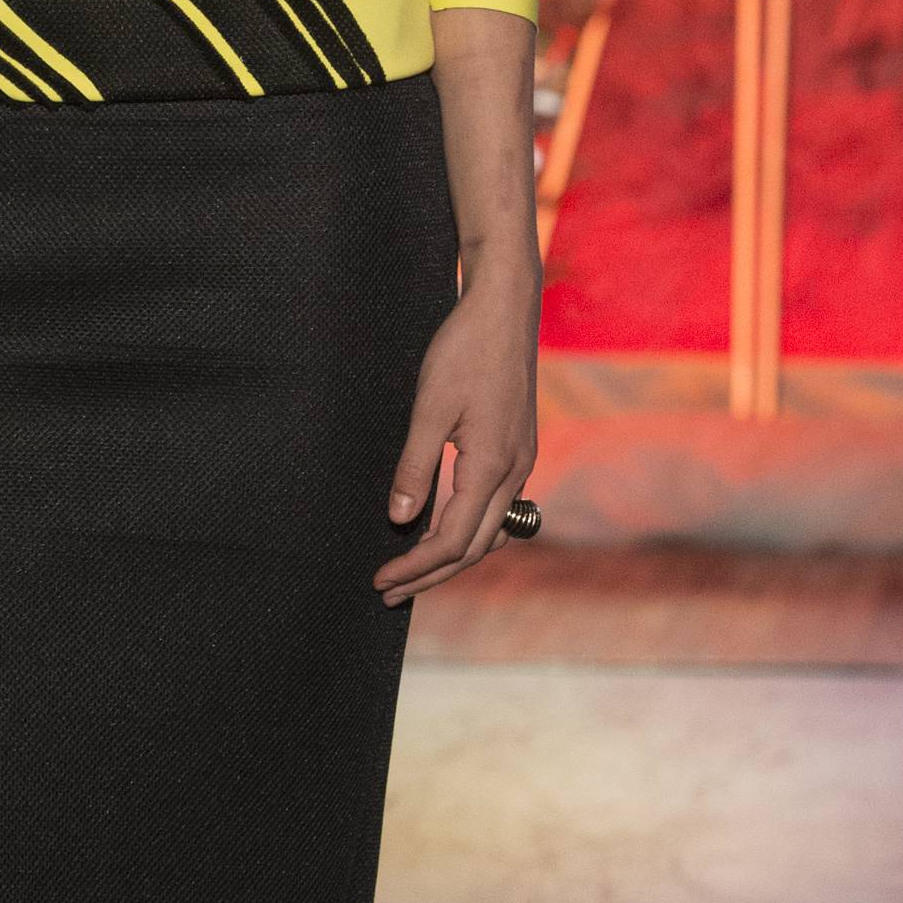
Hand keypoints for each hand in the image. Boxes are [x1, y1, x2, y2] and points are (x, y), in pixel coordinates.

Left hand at [374, 271, 537, 603]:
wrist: (505, 310)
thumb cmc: (464, 351)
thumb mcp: (430, 409)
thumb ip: (416, 467)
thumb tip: (401, 520)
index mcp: (492, 467)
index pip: (451, 539)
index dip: (415, 566)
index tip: (381, 579)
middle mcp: (516, 473)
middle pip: (474, 547)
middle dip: (431, 573)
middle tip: (389, 592)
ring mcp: (522, 462)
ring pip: (491, 532)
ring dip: (452, 557)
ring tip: (415, 571)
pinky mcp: (518, 449)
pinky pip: (499, 509)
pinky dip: (470, 530)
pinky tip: (445, 530)